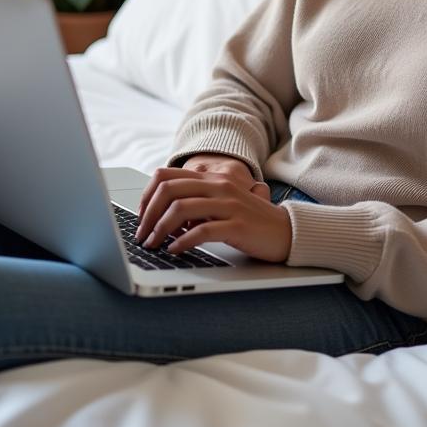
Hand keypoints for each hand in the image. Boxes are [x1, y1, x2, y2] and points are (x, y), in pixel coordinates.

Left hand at [135, 158, 291, 263]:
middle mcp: (218, 186)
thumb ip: (196, 203)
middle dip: (148, 214)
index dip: (146, 196)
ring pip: (181, 209)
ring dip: (160, 229)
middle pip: (169, 190)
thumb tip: (161, 216)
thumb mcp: (220, 204)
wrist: (285, 231)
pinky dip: (182, 241)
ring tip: (154, 245)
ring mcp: (228, 204)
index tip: (141, 217)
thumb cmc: (249, 220)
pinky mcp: (237, 224)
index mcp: (211, 178)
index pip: (166, 176)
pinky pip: (202, 231)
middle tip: (142, 235)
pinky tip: (174, 250)